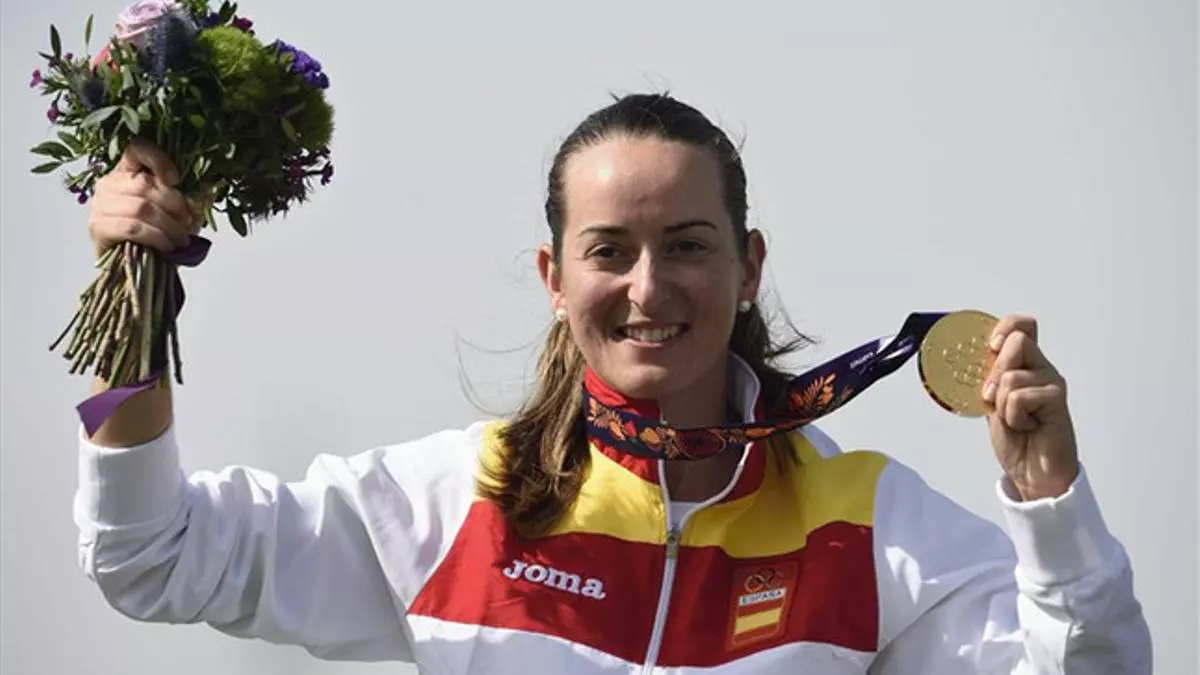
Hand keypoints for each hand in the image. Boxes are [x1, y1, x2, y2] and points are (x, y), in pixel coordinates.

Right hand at [88, 139, 201, 257]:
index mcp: (127, 171)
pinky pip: (133, 227)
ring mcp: (100, 205)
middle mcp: (109, 183)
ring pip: (142, 207)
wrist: (140, 270)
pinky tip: (167, 246)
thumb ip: (193, 198)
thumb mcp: (182, 214)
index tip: (176, 180)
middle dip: (175, 204)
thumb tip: (208, 190)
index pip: (137, 148)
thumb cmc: (160, 236)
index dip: (158, 159)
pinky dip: (156, 237)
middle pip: (145, 183)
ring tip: (181, 239)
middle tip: (188, 221)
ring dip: (169, 226)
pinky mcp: (98, 227)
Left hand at [982, 315, 1079, 500]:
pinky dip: (1012, 416)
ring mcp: (1051, 382)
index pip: (1023, 326)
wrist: (1032, 473)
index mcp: (1025, 365)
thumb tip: (968, 359)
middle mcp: (1041, 368)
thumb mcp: (992, 403)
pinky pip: (1019, 396)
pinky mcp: (1056, 398)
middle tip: (992, 398)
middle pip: (1017, 340)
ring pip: (1010, 374)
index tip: (990, 345)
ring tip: (1014, 420)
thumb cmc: (1016, 439)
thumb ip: (987, 380)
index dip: (1005, 327)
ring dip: (1001, 403)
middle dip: (994, 371)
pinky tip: (1026, 427)